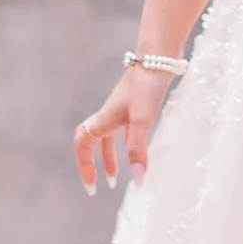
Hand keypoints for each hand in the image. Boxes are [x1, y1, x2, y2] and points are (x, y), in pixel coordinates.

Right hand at [72, 66, 173, 195]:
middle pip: (90, 141)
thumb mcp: (142, 121)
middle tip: (99, 185)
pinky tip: (138, 151)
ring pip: (107, 137)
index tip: (92, 186)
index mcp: (104, 119)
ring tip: (117, 178)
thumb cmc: (147, 86)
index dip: (83, 166)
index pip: (82, 144)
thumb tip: (137, 181)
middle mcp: (108, 114)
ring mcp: (121, 108)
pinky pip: (123, 129)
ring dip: (109, 157)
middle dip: (91, 163)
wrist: (159, 57)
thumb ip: (137, 150)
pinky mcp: (135, 103)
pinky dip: (125, 143)